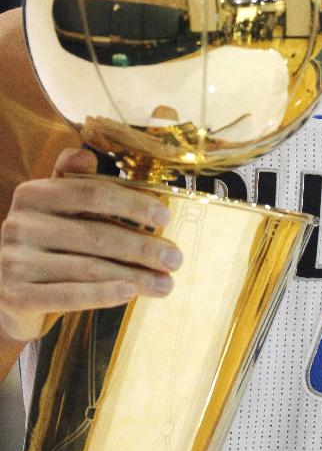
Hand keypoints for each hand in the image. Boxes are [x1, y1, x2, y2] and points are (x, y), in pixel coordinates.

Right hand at [0, 148, 182, 342]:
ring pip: (88, 267)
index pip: (90, 192)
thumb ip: (75, 181)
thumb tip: (87, 153)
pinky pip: (68, 295)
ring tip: (165, 284)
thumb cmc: (48, 246)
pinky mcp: (15, 297)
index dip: (131, 202)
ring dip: (133, 276)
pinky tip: (130, 293)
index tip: (165, 217)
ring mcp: (14, 262)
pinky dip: (102, 295)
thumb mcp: (58, 209)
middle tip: (175, 259)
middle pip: (94, 233)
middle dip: (142, 247)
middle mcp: (19, 225)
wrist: (9, 295)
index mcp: (33, 194)